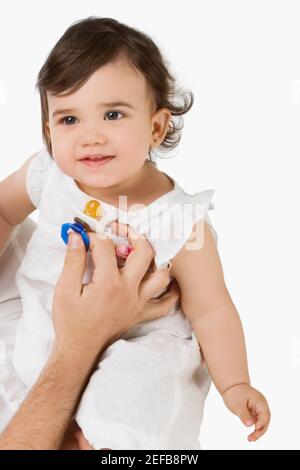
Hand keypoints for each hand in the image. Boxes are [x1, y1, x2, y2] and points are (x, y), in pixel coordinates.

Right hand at [52, 224, 179, 359]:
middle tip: (122, 230)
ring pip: (161, 276)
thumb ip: (73, 260)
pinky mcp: (142, 314)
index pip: (106, 247)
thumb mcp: (64, 289)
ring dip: (156, 260)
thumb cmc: (70, 321)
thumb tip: (77, 236)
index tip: (85, 235)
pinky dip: (170, 292)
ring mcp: (139, 303)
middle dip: (134, 235)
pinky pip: (165, 304)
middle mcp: (129, 291)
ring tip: (143, 251)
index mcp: (109, 283)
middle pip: (144, 253)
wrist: (79, 350)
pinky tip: (166, 282)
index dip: (94, 236)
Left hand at [222, 383, 270, 441]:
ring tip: (250, 439)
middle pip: (265, 421)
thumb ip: (244, 414)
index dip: (261, 423)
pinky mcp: (255, 413)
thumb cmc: (235, 393)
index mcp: (260, 401)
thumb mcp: (237, 404)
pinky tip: (251, 436)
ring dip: (258, 432)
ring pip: (262, 423)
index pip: (264, 415)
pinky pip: (257, 422)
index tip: (255, 428)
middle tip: (252, 439)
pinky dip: (255, 429)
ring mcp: (259, 409)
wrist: (231, 386)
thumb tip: (250, 425)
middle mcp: (262, 406)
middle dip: (260, 431)